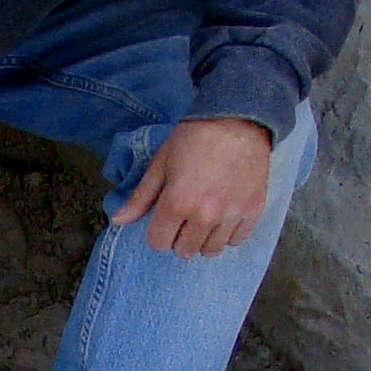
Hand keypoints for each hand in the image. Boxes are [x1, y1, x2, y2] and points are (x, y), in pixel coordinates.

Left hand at [114, 117, 273, 257]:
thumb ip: (141, 196)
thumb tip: (118, 220)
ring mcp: (231, 215)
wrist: (237, 119)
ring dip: (203, 239)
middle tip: (184, 217)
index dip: (157, 231)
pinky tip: (223, 217)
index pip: (158, 242)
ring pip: (211, 250)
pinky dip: (228, 234)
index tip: (164, 218)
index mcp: (177, 203)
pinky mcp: (253, 211)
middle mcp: (205, 215)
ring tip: (203, 219)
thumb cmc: (195, 138)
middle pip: (184, 250)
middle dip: (179, 238)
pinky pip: (236, 240)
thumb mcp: (161, 163)